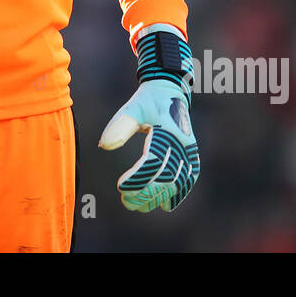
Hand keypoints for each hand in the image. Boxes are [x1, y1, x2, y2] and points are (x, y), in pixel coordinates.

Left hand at [99, 25, 199, 212]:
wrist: (170, 89)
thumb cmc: (147, 101)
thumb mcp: (132, 109)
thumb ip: (119, 126)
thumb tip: (104, 146)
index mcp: (168, 131)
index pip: (153, 161)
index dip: (138, 178)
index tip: (121, 187)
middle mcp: (182, 143)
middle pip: (166, 176)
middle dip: (146, 193)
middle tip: (127, 201)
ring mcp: (190, 150)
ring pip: (177, 181)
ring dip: (159, 197)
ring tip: (140, 206)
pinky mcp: (191, 154)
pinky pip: (188, 178)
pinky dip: (178, 193)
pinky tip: (164, 205)